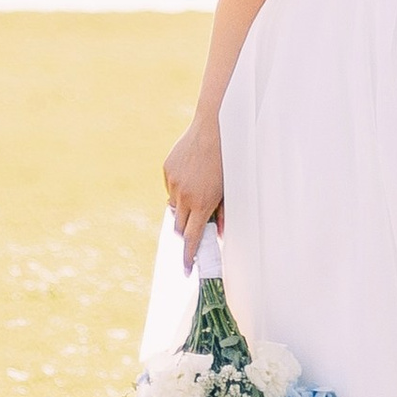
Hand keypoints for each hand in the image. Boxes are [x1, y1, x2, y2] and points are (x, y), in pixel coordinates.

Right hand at [163, 116, 223, 264]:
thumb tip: (218, 236)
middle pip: (178, 226)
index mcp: (202, 203)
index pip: (191, 238)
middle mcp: (185, 196)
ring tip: (197, 190)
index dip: (188, 256)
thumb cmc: (228, 160)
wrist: (214, 128)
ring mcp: (174, 182)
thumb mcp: (229, 190)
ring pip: (174, 205)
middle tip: (192, 227)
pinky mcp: (168, 169)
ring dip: (183, 206)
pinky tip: (192, 173)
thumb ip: (223, 215)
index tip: (185, 269)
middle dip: (185, 231)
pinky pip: (170, 186)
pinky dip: (178, 187)